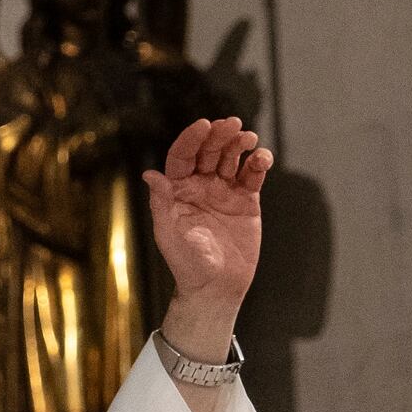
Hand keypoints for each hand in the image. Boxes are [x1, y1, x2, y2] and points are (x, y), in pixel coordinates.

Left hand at [143, 117, 271, 345]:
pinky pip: (252, 176)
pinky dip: (258, 164)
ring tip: (248, 138)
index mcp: (178, 189)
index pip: (183, 155)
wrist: (215, 287)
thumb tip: (149, 174)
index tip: (203, 125)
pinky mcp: (246, 200)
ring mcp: (224, 190)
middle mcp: (200, 185)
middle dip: (220, 135)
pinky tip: (262, 158)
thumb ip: (161, 203)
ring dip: (240, 144)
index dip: (191, 138)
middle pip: (209, 151)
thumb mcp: (168, 233)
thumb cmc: (186, 263)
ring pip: (232, 158)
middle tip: (232, 124)